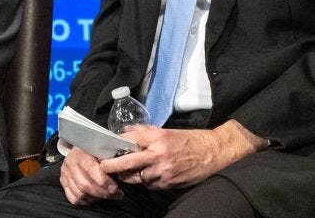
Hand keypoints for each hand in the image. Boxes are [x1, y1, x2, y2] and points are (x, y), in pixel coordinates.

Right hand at [59, 147, 122, 205]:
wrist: (81, 148)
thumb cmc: (94, 149)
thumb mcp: (101, 148)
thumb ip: (108, 158)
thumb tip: (119, 170)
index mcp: (79, 152)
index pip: (89, 168)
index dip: (103, 180)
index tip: (115, 188)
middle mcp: (70, 163)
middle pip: (85, 185)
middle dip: (103, 193)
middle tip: (117, 194)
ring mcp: (65, 174)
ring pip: (80, 194)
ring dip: (97, 198)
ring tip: (109, 196)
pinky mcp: (64, 182)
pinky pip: (74, 198)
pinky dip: (86, 201)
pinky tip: (96, 197)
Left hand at [99, 120, 265, 189]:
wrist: (211, 152)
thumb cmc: (188, 139)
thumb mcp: (165, 130)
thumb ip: (145, 132)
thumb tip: (125, 132)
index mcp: (157, 137)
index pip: (130, 140)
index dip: (116, 144)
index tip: (106, 147)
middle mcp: (158, 153)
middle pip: (128, 161)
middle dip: (112, 165)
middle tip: (102, 166)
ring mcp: (163, 170)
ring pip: (137, 176)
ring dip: (130, 175)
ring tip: (126, 172)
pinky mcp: (168, 182)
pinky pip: (149, 184)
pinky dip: (146, 181)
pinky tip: (148, 175)